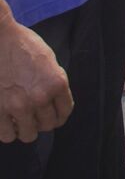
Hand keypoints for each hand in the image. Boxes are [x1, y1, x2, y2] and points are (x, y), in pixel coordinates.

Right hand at [0, 17, 73, 144]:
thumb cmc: (22, 44)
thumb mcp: (49, 59)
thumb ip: (54, 80)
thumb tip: (55, 100)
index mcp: (56, 83)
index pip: (64, 112)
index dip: (59, 115)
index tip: (53, 115)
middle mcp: (40, 97)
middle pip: (47, 126)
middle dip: (42, 122)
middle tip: (35, 116)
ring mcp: (18, 105)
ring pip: (28, 134)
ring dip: (25, 129)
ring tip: (20, 121)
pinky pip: (6, 134)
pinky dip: (7, 131)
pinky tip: (7, 122)